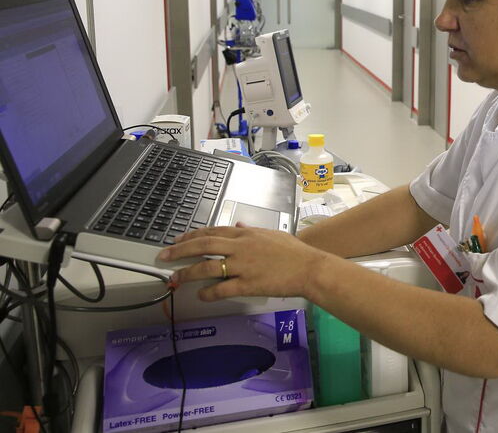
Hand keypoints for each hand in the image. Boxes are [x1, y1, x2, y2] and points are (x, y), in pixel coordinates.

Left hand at [157, 223, 326, 301]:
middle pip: (203, 245)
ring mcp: (243, 266)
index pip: (212, 232)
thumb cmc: (294, 251)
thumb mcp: (271, 234)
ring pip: (207, 267)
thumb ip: (251, 231)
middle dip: (180, 251)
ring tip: (174, 278)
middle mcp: (240, 247)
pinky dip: (208, 293)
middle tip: (163, 256)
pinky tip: (200, 295)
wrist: (309, 267)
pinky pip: (221, 289)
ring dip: (187, 273)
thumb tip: (237, 227)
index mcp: (245, 234)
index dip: (192, 236)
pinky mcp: (248, 284)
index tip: (177, 241)